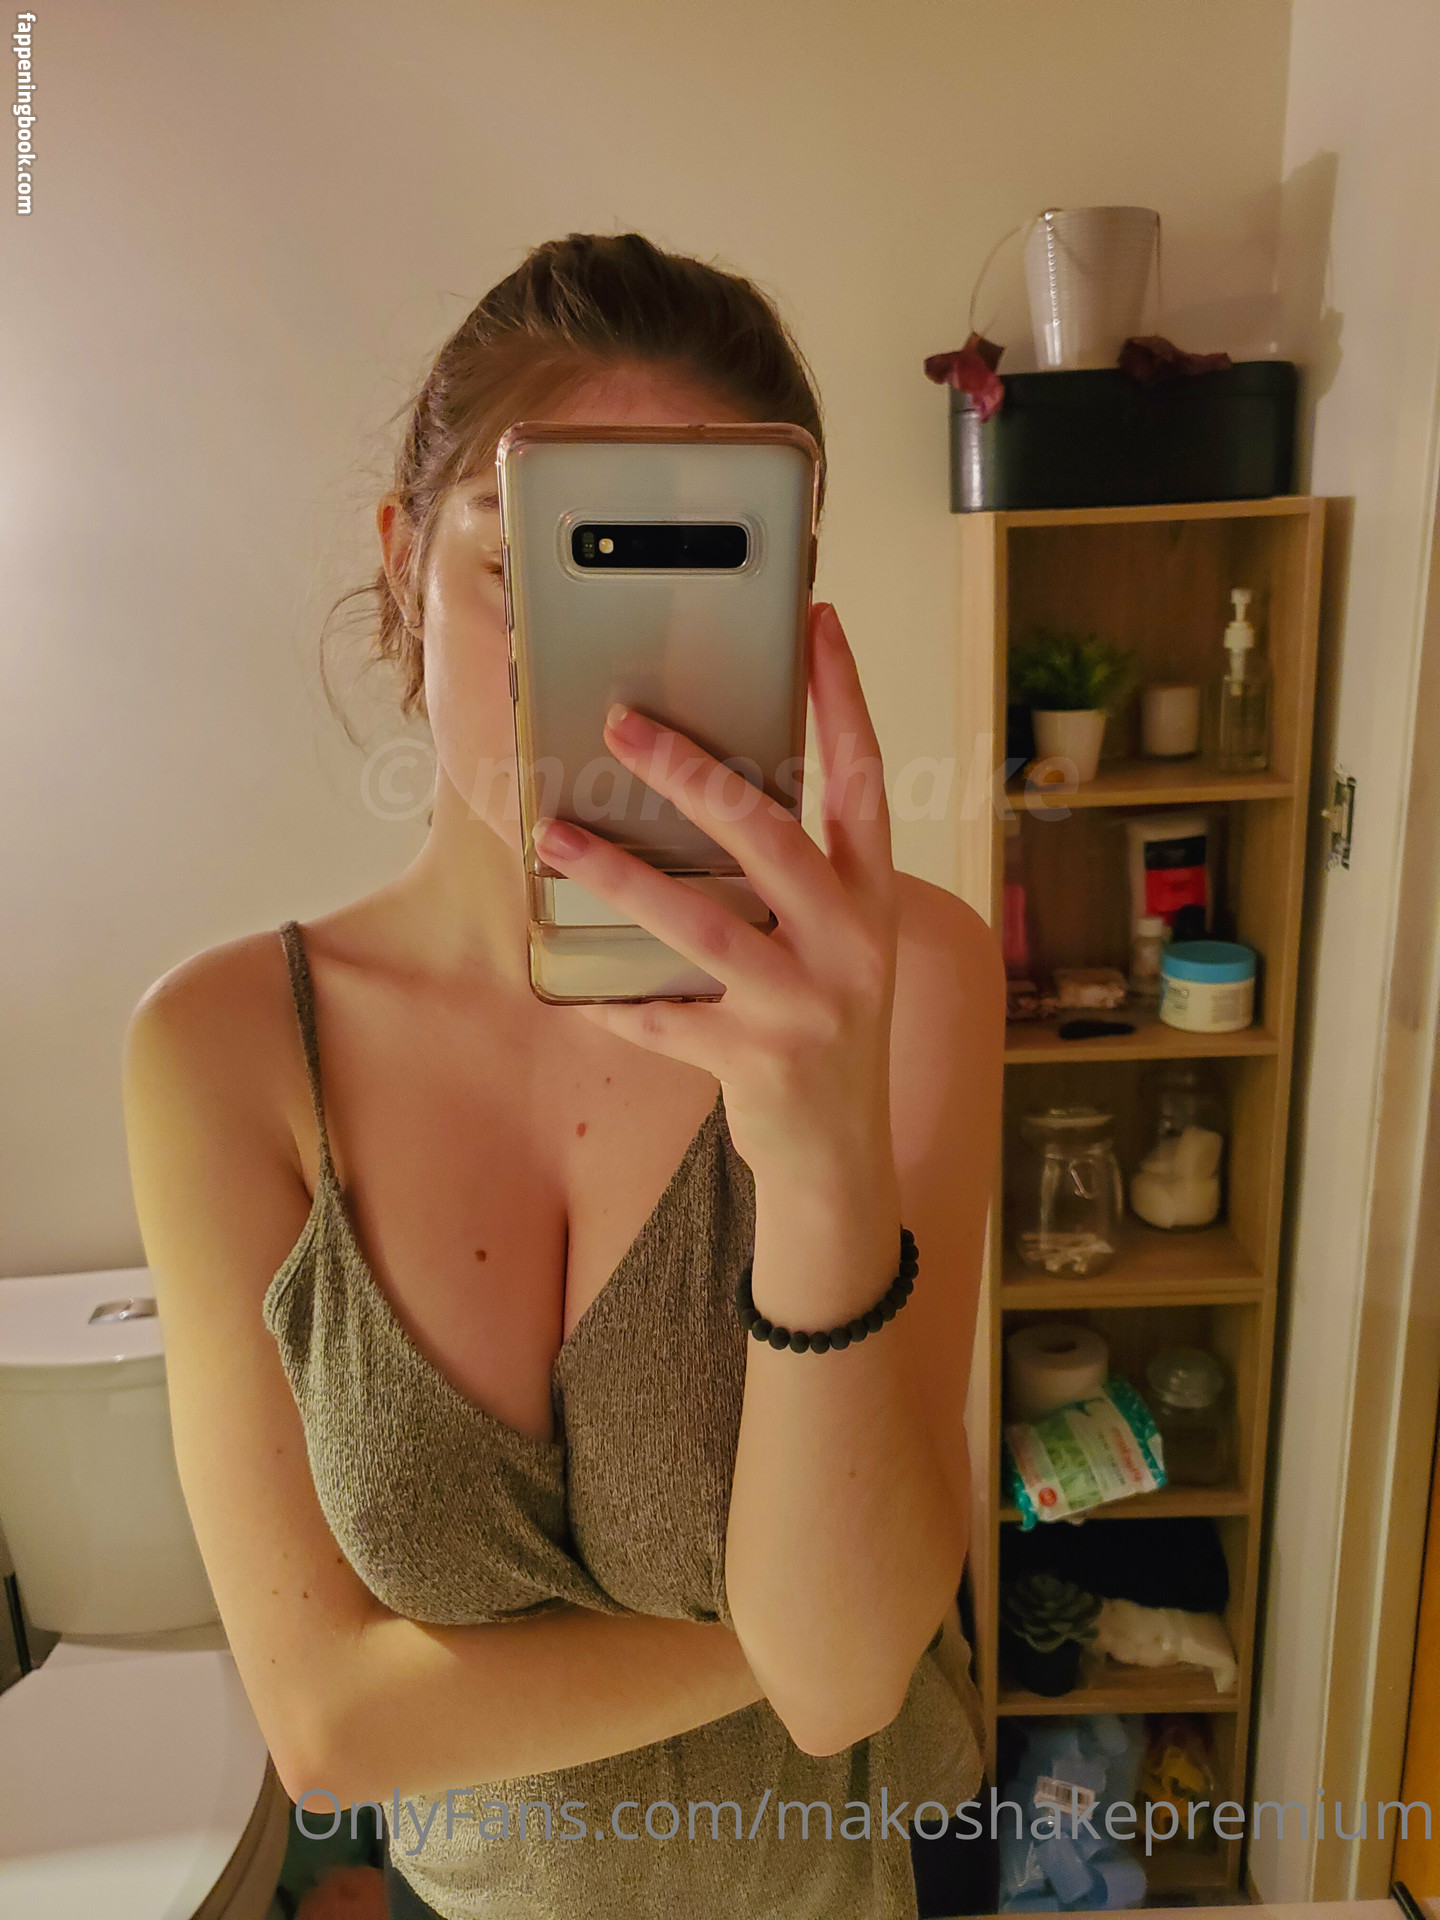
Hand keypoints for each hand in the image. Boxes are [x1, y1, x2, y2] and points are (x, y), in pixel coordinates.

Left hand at [530, 602, 899, 1186]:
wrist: (840, 1155)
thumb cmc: (822, 1027)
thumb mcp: (834, 945)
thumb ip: (795, 879)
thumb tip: (705, 793)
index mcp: (872, 899)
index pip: (864, 780)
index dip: (844, 701)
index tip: (818, 626)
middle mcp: (851, 943)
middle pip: (770, 837)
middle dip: (692, 774)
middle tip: (622, 724)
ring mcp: (807, 1004)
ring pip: (704, 923)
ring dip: (620, 877)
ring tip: (556, 837)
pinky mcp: (758, 1061)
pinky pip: (664, 1018)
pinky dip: (611, 999)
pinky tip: (565, 985)